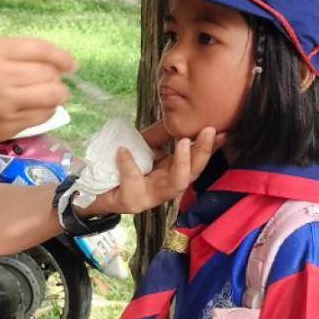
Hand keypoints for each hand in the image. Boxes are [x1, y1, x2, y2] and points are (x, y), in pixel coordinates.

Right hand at [0, 37, 74, 147]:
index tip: (71, 65)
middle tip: (49, 82)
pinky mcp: (9, 124)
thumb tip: (62, 64)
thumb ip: (20, 55)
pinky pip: (44, 115)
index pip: (39, 49)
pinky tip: (35, 108)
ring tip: (49, 95)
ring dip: (57, 95)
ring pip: (52, 95)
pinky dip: (47, 111)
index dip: (61, 57)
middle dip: (55, 78)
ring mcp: (3, 102)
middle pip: (48, 73)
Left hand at [83, 125, 216, 217]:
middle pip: (193, 174)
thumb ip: (158, 137)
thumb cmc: (122, 169)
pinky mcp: (131, 202)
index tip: (222, 131)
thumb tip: (176, 115)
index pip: (197, 162)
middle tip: (209, 130)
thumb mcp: (143, 150)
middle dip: (203, 153)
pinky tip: (122, 150)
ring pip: (174, 185)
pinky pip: (134, 184)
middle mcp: (166, 189)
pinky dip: (128, 165)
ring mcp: (150, 197)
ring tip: (183, 142)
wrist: (95, 192)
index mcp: (171, 174)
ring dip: (181, 163)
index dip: (211, 148)